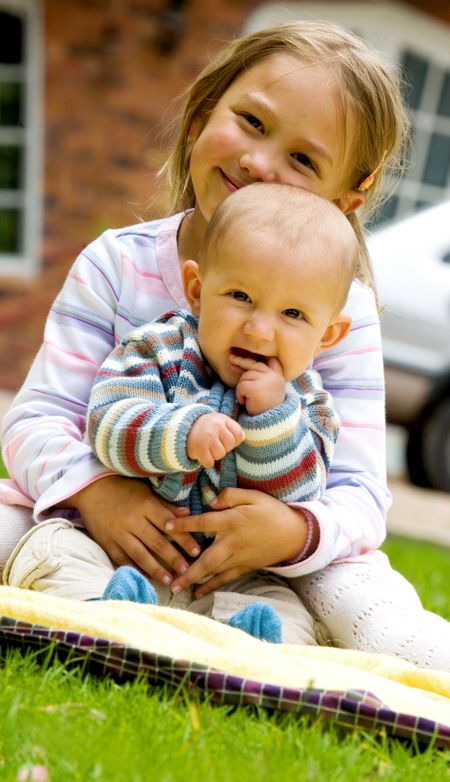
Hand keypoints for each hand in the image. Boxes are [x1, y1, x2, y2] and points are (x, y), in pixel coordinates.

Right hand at [66, 475, 200, 583]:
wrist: (91, 490)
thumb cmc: (123, 488)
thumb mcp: (146, 492)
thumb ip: (165, 506)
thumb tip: (188, 513)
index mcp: (145, 505)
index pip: (169, 524)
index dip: (183, 538)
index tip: (196, 551)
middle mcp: (133, 520)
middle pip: (156, 542)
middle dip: (173, 558)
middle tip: (187, 570)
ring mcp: (118, 533)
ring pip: (140, 554)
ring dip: (156, 569)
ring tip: (169, 580)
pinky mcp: (106, 542)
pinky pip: (122, 559)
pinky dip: (134, 569)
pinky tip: (145, 578)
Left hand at [165, 488, 308, 595]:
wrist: (295, 534)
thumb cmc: (273, 511)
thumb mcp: (253, 496)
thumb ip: (230, 495)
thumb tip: (210, 501)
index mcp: (232, 522)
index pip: (202, 523)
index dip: (183, 524)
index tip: (166, 527)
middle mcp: (232, 542)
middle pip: (205, 559)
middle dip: (187, 570)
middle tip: (170, 580)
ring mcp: (238, 557)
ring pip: (213, 571)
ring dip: (194, 580)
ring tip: (177, 588)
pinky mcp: (245, 567)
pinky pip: (225, 578)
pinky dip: (211, 586)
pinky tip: (198, 593)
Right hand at [187, 413, 243, 467]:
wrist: (183, 429)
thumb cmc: (206, 428)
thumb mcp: (220, 423)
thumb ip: (233, 429)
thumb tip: (243, 438)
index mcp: (222, 419)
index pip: (238, 434)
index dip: (234, 441)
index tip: (225, 439)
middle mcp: (215, 426)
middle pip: (230, 445)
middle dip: (224, 448)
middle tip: (214, 444)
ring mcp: (207, 436)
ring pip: (220, 454)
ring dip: (214, 455)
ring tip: (208, 448)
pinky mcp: (199, 448)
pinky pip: (209, 462)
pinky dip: (206, 461)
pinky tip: (202, 454)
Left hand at [231, 355, 285, 414]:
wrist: (270, 424)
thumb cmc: (266, 408)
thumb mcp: (268, 389)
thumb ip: (261, 377)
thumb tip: (241, 363)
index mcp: (278, 377)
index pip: (272, 361)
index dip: (260, 356)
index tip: (249, 353)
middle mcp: (274, 376)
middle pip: (254, 364)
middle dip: (240, 361)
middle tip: (230, 358)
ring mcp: (266, 380)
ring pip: (245, 376)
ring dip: (242, 388)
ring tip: (249, 399)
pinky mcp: (256, 388)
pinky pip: (240, 386)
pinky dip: (240, 395)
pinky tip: (246, 402)